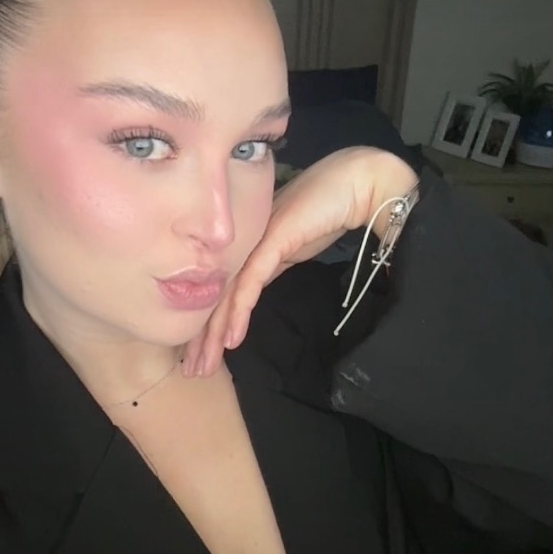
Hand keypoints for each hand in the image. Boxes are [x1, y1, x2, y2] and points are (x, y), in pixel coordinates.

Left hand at [183, 147, 418, 376]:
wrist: (358, 183)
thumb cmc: (334, 208)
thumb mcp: (297, 245)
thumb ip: (278, 262)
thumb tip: (261, 287)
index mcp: (249, 244)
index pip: (223, 288)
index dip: (210, 323)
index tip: (203, 354)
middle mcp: (246, 242)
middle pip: (217, 294)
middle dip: (204, 337)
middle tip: (193, 370)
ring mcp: (257, 239)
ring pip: (228, 293)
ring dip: (215, 333)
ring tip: (205, 364)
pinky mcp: (273, 239)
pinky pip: (250, 282)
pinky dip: (239, 311)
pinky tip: (232, 339)